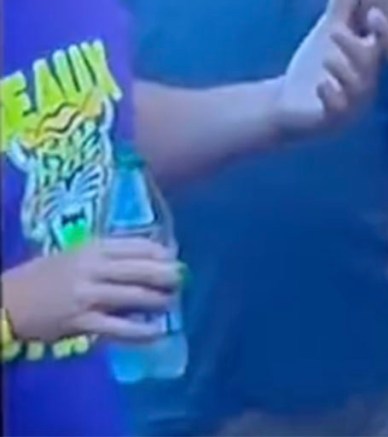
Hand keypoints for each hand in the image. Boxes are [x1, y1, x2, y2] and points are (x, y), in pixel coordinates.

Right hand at [3, 239, 179, 343]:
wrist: (9, 301)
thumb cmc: (46, 275)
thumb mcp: (77, 254)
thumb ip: (109, 254)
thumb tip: (150, 255)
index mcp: (94, 247)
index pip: (138, 245)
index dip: (161, 253)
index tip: (174, 258)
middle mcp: (93, 267)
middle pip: (142, 269)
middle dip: (167, 275)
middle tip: (182, 280)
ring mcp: (88, 295)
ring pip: (134, 296)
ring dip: (159, 301)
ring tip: (171, 303)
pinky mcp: (82, 321)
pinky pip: (119, 326)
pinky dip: (141, 330)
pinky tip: (157, 332)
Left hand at [274, 0, 387, 136]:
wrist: (287, 104)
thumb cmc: (316, 66)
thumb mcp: (329, 31)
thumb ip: (342, 5)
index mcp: (367, 60)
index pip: (383, 45)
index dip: (382, 31)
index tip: (374, 13)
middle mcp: (364, 84)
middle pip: (368, 66)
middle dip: (354, 48)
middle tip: (335, 31)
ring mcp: (350, 105)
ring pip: (356, 90)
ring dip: (344, 71)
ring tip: (328, 57)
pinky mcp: (331, 121)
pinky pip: (338, 112)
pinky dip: (332, 97)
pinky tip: (322, 85)